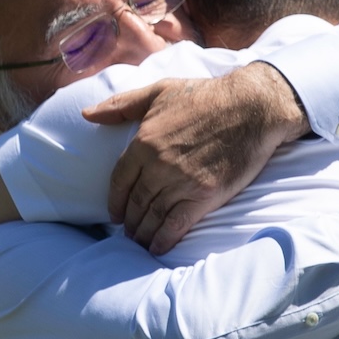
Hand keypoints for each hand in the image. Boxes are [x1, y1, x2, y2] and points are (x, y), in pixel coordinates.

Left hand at [82, 62, 309, 253]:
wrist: (251, 107)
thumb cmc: (204, 95)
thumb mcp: (158, 91)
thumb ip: (121, 105)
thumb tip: (87, 115)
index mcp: (143, 142)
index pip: (120, 181)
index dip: (114, 201)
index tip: (114, 214)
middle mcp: (159, 166)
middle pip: (135, 202)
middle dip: (129, 221)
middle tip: (128, 232)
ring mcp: (182, 182)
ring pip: (153, 216)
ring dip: (144, 233)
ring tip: (141, 242)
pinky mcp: (205, 195)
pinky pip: (177, 224)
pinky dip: (165, 239)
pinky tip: (158, 247)